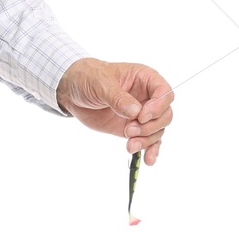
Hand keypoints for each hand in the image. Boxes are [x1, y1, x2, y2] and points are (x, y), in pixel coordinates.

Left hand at [56, 59, 173, 164]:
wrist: (74, 92)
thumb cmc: (89, 78)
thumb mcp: (101, 83)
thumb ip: (118, 98)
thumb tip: (135, 112)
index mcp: (145, 79)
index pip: (164, 93)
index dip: (158, 106)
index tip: (141, 117)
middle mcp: (147, 97)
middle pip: (165, 115)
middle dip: (150, 127)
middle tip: (129, 130)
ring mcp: (141, 114)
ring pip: (157, 130)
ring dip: (146, 140)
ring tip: (129, 145)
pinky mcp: (133, 129)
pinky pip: (148, 140)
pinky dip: (150, 150)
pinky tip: (148, 160)